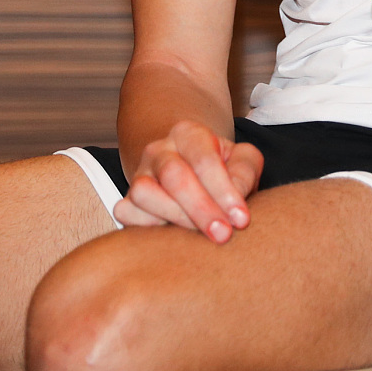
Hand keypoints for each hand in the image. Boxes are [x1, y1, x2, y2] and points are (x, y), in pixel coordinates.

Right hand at [113, 119, 264, 241]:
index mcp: (188, 134)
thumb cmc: (223, 170)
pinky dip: (147, 227)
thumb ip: (245, 172)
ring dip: (175, 218)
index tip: (241, 219)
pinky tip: (173, 237)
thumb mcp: (242, 161)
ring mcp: (138, 174)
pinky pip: (127, 213)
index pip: (204, 159)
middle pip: (173, 176)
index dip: (224, 191)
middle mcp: (159, 150)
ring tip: (199, 236)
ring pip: (144, 192)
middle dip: (201, 208)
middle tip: (223, 234)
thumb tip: (233, 198)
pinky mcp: (127, 201)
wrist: (192, 175)